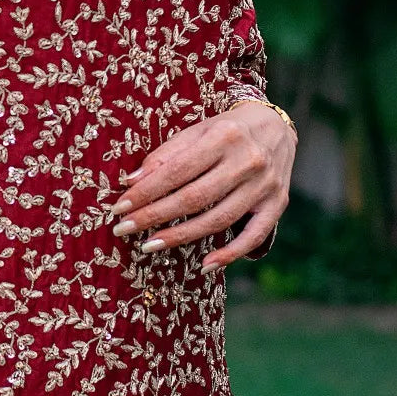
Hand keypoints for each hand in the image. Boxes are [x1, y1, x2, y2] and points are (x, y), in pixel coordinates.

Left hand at [107, 101, 294, 270]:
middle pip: (194, 198)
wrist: (275, 128)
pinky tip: (205, 267)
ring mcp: (264, 186)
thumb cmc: (227, 130)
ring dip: (180, 237)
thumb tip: (131, 182)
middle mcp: (247, 161)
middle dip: (154, 216)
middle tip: (123, 229)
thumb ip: (166, 155)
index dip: (146, 192)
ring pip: (218, 220)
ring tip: (149, 245)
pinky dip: (230, 254)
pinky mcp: (277, 205)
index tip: (119, 207)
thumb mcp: (197, 131)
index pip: (177, 170)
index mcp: (224, 136)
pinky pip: (254, 237)